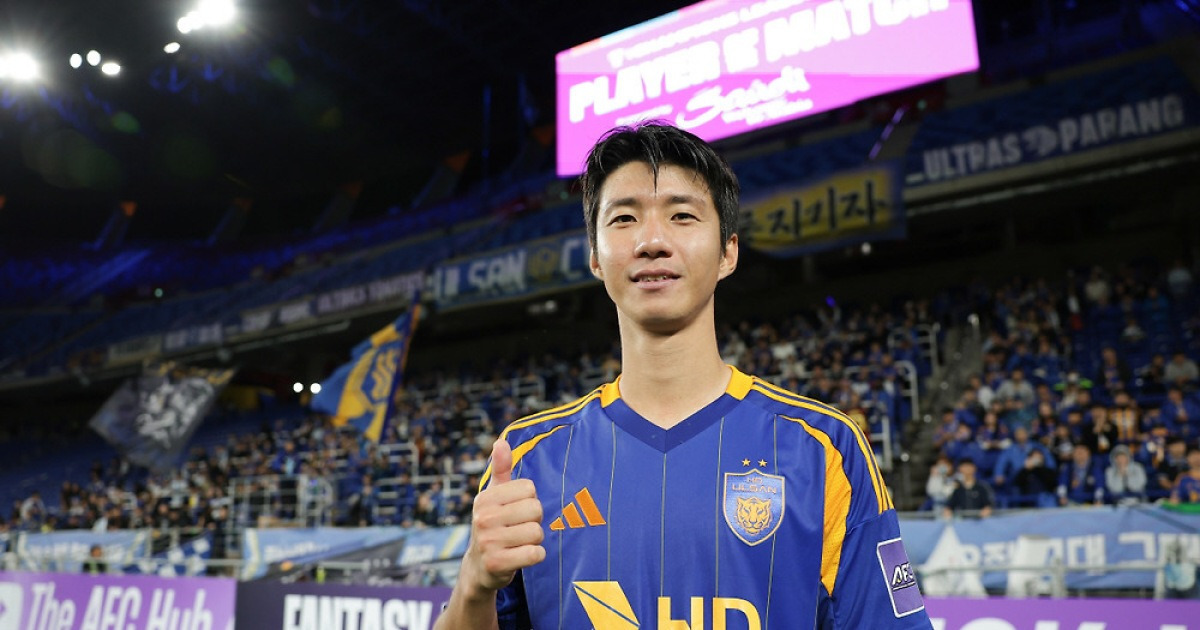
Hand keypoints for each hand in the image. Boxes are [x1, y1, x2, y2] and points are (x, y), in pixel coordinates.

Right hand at [460, 438, 545, 595]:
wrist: (479, 566)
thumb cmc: (492, 525)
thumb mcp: (494, 496)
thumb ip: (501, 469)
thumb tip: (501, 441)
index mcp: (485, 498)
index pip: (529, 488)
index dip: (529, 500)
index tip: (516, 510)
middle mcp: (483, 518)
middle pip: (535, 510)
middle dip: (534, 521)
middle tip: (519, 528)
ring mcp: (488, 542)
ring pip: (537, 533)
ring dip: (535, 540)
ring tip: (519, 542)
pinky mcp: (497, 564)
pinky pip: (535, 554)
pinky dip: (536, 555)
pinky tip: (522, 555)